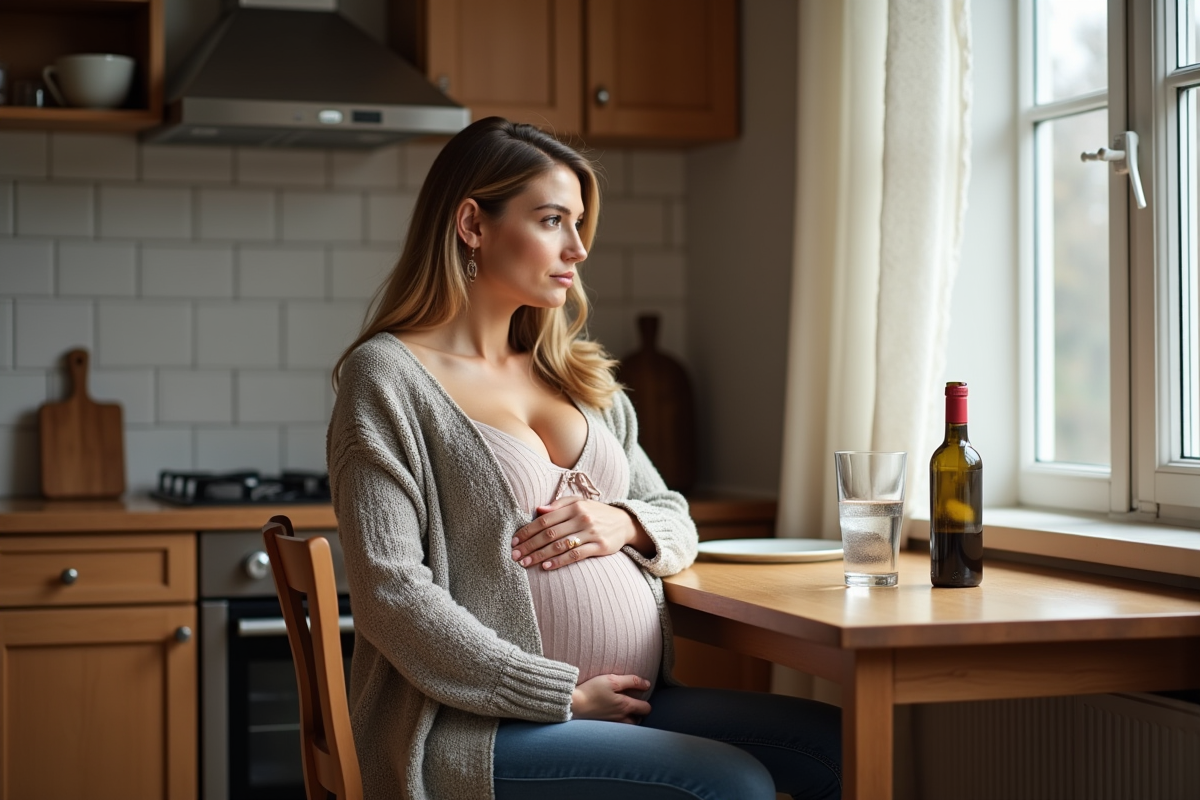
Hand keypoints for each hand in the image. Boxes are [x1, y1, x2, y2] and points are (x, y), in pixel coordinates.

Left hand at [512, 497, 651, 569]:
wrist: (625, 523)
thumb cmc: (596, 513)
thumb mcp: (580, 503)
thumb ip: (559, 505)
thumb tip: (537, 510)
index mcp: (574, 507)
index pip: (544, 520)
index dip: (527, 531)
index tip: (514, 540)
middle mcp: (582, 518)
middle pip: (549, 534)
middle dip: (529, 545)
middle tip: (515, 555)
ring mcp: (591, 533)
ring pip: (560, 545)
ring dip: (540, 555)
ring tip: (526, 563)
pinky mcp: (599, 546)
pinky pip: (575, 555)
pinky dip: (559, 561)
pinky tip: (547, 566)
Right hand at [570, 674, 651, 722]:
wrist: (573, 704)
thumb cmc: (592, 690)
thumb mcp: (612, 680)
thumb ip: (631, 681)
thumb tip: (647, 684)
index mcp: (625, 706)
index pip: (646, 709)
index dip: (646, 702)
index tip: (641, 695)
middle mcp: (621, 718)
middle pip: (638, 720)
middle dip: (639, 713)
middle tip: (634, 704)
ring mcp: (612, 724)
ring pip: (628, 726)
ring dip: (629, 719)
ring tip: (624, 710)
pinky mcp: (603, 727)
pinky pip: (617, 728)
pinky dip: (619, 723)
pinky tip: (612, 714)